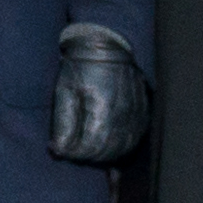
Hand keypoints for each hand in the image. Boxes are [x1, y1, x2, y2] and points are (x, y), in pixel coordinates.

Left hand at [46, 24, 151, 166]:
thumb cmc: (80, 67)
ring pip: (123, 149)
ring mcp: (137, 114)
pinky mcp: (143, 113)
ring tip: (86, 150)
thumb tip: (59, 150)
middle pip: (108, 151)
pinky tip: (106, 146)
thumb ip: (63, 124)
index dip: (74, 154)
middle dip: (87, 157)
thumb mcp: (64, 91)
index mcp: (103, 108)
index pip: (91, 146)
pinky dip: (120, 148)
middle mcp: (124, 114)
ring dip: (104, 155)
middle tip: (71, 151)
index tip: (60, 151)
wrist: (105, 45)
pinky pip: (134, 140)